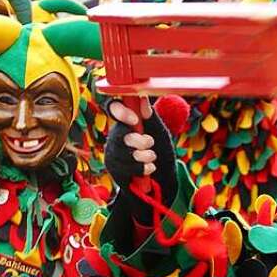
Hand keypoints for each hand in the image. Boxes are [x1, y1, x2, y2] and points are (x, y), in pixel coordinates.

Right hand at [105, 99, 176, 213]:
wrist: (163, 178)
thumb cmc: (161, 150)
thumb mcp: (161, 133)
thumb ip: (151, 117)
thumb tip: (143, 99)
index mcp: (126, 120)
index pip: (113, 108)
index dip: (120, 112)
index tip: (135, 120)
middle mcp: (116, 134)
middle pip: (119, 134)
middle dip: (139, 141)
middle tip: (150, 143)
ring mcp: (112, 151)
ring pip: (122, 153)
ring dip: (143, 156)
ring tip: (152, 157)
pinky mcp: (113, 167)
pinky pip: (124, 168)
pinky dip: (141, 169)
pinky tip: (149, 168)